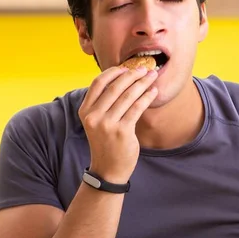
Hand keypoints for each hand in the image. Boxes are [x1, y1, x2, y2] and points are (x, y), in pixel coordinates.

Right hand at [78, 66, 157, 182]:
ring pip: (128, 96)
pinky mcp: (122, 131)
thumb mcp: (97, 122)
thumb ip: (104, 104)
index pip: (98, 83)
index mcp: (85, 110)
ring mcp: (107, 124)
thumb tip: (122, 79)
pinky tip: (153, 92)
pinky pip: (137, 108)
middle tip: (146, 69)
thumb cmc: (106, 142)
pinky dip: (146, 98)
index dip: (113, 72)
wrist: (108, 169)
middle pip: (115, 87)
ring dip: (143, 83)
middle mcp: (94, 116)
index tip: (127, 67)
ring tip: (152, 77)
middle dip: (133, 75)